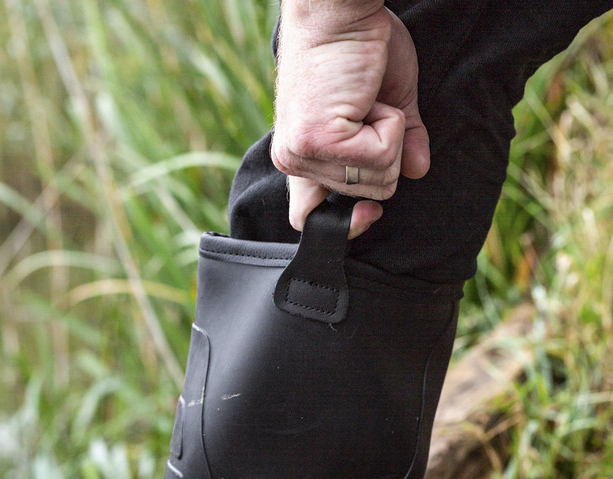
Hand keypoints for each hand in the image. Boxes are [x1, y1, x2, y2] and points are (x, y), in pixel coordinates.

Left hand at [271, 2, 428, 235]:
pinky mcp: (318, 141)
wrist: (340, 9)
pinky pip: (380, 156)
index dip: (343, 224)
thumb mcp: (386, 104)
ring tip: (367, 100)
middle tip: (369, 110)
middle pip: (363, 194)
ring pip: (375, 178)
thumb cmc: (359, 47)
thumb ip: (400, 144)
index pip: (306, 217)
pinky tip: (369, 99)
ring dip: (389, 136)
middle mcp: (294, 160)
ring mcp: (302, 154)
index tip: (370, 213)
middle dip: (384, 154)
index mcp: (300, 157)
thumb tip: (417, 171)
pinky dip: (390, 126)